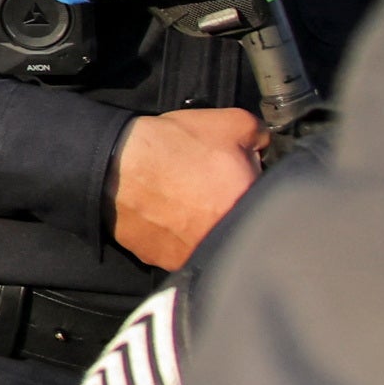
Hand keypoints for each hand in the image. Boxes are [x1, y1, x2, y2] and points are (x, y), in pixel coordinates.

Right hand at [109, 105, 265, 270]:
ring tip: (184, 200)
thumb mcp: (229, 122)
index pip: (266, 197)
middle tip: (207, 185)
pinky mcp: (168, 262)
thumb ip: (259, 135)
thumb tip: (264, 147)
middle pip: (238, 221)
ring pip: (210, 239)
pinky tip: (166, 215)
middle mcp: (226, 236)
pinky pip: (181, 250)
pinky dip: (177, 236)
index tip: (235, 173)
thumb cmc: (171, 147)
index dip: (250, 181)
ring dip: (203, 223)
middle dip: (227, 204)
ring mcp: (196, 254)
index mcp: (248, 204)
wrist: (116, 168)